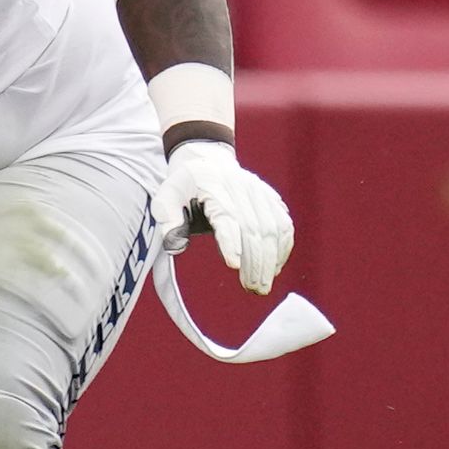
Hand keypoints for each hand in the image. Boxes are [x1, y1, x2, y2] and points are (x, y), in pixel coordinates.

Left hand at [164, 138, 294, 292]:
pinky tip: (275, 267)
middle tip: (252, 288)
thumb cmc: (183, 185)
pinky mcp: (272, 200)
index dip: (232, 242)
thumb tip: (174, 246)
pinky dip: (283, 248)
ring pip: (274, 229)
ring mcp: (261, 194)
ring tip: (262, 285)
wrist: (207, 160)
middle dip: (255, 261)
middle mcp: (242, 190)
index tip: (233, 266)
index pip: (227, 218)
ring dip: (271, 259)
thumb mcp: (164, 197)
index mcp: (214, 188)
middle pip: (254, 228)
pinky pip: (284, 225)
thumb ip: (167, 220)